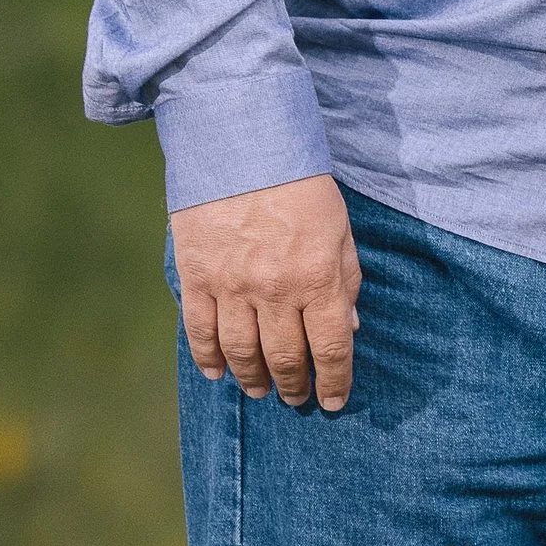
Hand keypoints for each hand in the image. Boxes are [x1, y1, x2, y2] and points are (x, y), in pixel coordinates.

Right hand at [170, 173, 361, 410]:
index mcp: (320, 278)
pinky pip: (200, 331)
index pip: (332, 349)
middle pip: (286, 358)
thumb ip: (346, 282)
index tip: (333, 401)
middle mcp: (277, 290)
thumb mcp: (340, 231)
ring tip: (260, 390)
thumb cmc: (300, 186)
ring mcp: (233, 286)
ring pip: (242, 353)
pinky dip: (208, 358)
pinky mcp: (197, 276)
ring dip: (253, 379)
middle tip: (295, 398)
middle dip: (293, 386)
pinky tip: (217, 373)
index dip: (335, 382)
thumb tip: (348, 329)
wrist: (242, 144)